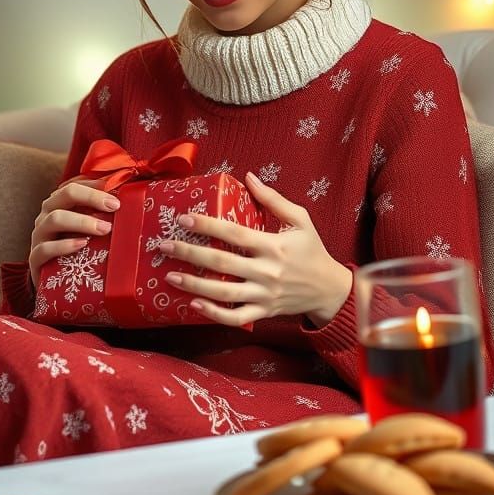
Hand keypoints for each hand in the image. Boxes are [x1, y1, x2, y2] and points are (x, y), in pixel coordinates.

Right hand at [28, 177, 120, 290]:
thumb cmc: (76, 250)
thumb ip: (101, 214)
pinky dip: (65, 245)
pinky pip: (45, 249)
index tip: (118, 192)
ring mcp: (39, 236)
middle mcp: (47, 215)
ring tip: (105, 228)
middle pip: (65, 194)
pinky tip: (82, 245)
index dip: (96, 185)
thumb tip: (129, 199)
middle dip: (91, 197)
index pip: (75, 184)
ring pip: (55, 219)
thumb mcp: (88, 230)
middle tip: (115, 206)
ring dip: (82, 221)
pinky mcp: (35, 258)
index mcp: (59, 203)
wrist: (52, 282)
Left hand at [158, 171, 352, 327]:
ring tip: (169, 276)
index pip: (235, 234)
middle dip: (189, 254)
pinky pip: (235, 317)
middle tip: (164, 246)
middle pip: (222, 263)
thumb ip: (274, 199)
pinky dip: (214, 314)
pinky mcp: (263, 312)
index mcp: (274, 246)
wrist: (330, 289)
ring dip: (194, 285)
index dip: (208, 225)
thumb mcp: (300, 220)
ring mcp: (264, 294)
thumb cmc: (312, 250)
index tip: (184, 218)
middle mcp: (267, 271)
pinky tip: (193, 305)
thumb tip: (249, 177)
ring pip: (223, 293)